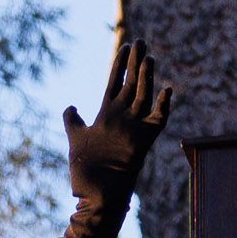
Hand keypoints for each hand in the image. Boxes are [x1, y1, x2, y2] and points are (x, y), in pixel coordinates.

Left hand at [59, 35, 172, 237]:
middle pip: (132, 84)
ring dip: (147, 77)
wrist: (94, 196)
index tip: (124, 46)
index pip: (116, 82)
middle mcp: (123, 118)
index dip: (120, 65)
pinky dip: (163, 106)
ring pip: (144, 96)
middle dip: (135, 63)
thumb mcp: (75, 139)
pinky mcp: (144, 142)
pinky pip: (158, 121)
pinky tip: (166, 90)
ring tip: (148, 57)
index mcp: (107, 115)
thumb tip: (71, 106)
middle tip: (140, 41)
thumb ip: (73, 121)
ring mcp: (135, 129)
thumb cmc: (85, 172)